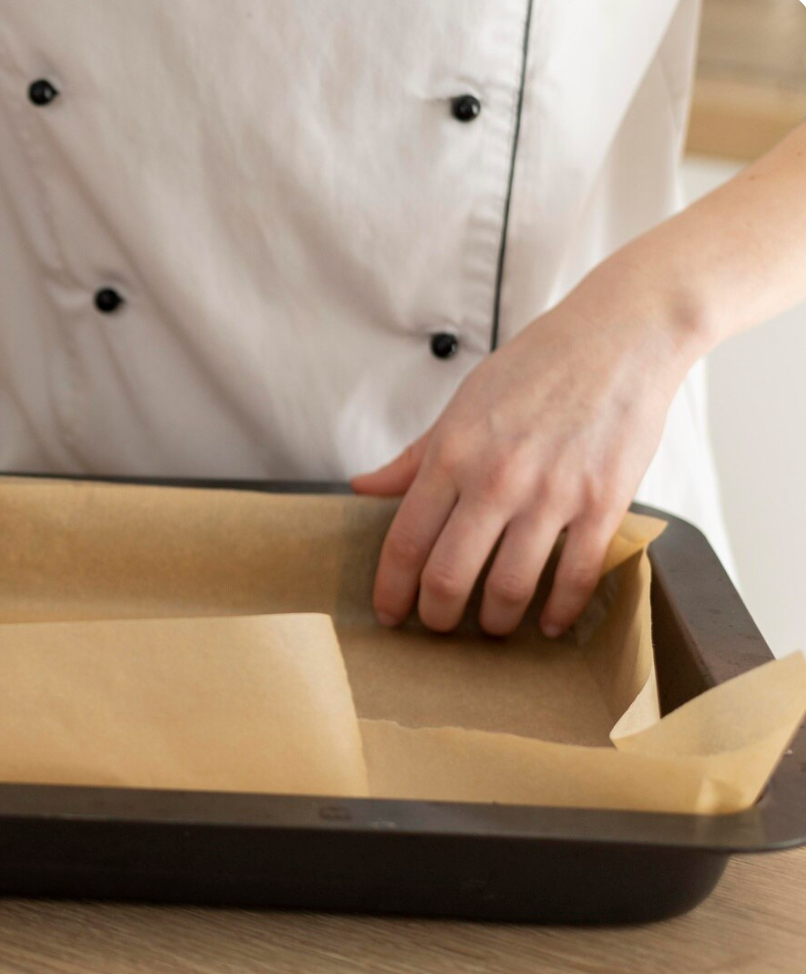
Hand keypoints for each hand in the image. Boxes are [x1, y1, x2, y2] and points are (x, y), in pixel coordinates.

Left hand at [350, 276, 697, 636]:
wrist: (618, 338)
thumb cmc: (535, 367)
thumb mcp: (461, 406)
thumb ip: (413, 457)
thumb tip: (363, 489)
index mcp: (451, 455)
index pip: (405, 542)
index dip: (391, 590)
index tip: (390, 613)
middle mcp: (495, 480)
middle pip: (449, 575)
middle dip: (437, 615)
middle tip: (437, 627)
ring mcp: (551, 494)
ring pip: (509, 587)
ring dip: (495, 621)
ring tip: (492, 627)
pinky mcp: (603, 503)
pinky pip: (575, 576)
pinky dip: (560, 610)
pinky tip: (551, 622)